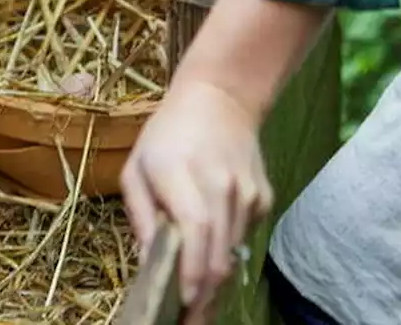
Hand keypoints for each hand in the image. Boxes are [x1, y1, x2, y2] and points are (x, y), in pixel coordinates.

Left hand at [121, 80, 272, 322]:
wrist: (221, 98)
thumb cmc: (168, 135)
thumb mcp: (137, 168)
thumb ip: (142, 215)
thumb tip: (149, 260)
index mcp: (182, 174)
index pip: (195, 231)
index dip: (192, 273)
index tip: (183, 305)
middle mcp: (221, 185)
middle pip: (219, 253)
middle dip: (204, 295)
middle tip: (188, 320)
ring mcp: (247, 192)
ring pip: (233, 252)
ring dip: (214, 279)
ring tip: (195, 299)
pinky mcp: (263, 198)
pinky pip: (243, 236)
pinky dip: (226, 250)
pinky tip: (211, 243)